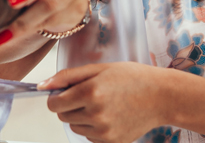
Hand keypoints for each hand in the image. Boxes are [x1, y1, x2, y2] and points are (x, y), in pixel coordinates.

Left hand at [39, 62, 169, 142]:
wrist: (162, 97)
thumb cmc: (133, 78)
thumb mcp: (100, 69)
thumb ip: (68, 77)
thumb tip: (42, 86)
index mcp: (90, 92)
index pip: (54, 104)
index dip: (57, 97)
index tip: (66, 92)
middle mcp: (95, 114)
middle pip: (63, 116)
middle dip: (69, 106)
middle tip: (88, 95)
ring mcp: (104, 131)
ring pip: (75, 127)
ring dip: (81, 117)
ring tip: (102, 104)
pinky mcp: (111, 142)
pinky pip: (90, 137)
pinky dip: (94, 128)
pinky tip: (111, 115)